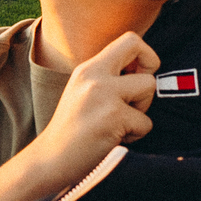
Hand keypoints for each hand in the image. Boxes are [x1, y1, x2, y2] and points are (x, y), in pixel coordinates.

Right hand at [27, 32, 159, 187]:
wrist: (50, 160)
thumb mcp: (84, 92)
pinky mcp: (114, 117)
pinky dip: (136, 134)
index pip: (130, 39)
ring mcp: (104, 95)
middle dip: (149, 77)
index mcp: (89, 68)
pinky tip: (114, 139)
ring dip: (142, 110)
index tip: (136, 77)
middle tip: (135, 98)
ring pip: (149, 87)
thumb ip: (108, 77)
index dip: (144, 56)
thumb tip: (144, 70)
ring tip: (119, 123)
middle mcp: (95, 75)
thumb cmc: (72, 131)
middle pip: (145, 56)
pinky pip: (145, 122)